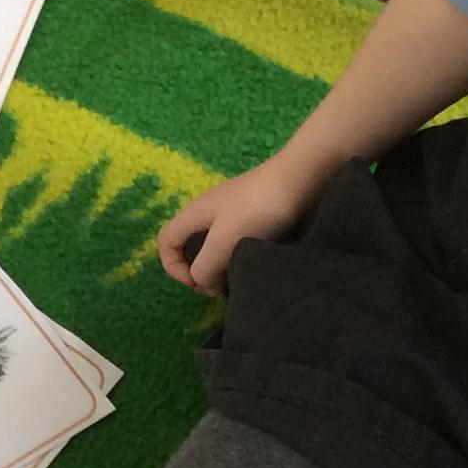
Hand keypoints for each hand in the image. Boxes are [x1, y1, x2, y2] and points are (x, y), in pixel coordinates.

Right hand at [156, 155, 329, 295]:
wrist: (302, 179)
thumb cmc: (258, 207)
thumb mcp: (223, 240)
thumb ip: (205, 266)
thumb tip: (205, 284)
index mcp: (194, 213)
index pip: (165, 242)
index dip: (173, 268)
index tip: (198, 283)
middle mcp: (209, 212)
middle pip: (189, 246)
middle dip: (199, 271)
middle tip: (219, 288)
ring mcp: (233, 213)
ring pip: (214, 246)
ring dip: (221, 266)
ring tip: (239, 279)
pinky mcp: (255, 216)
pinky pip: (237, 242)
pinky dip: (239, 257)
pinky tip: (256, 264)